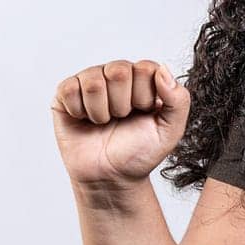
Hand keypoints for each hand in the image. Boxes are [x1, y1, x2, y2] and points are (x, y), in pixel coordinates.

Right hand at [50, 59, 190, 187]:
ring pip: (93, 82)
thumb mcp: (171, 130)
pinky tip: (85, 120)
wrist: (111, 176)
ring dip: (101, 111)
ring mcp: (90, 81)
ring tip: (104, 122)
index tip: (142, 113)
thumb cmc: (140, 151)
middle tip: (121, 118)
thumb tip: (163, 69)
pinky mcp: (66, 93)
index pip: (146, 67)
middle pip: (118, 70)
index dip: (144, 96)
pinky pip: (69, 90)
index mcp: (144, 78)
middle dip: (122, 104)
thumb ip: (178, 99)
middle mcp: (117, 74)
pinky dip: (79, 112)